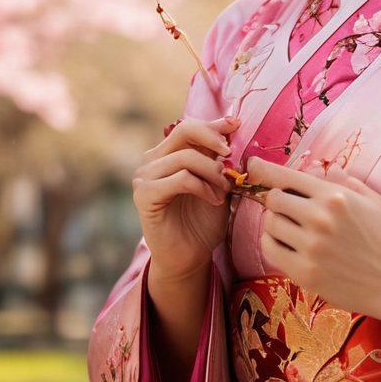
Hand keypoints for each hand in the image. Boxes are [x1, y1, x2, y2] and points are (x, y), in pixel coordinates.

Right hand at [132, 115, 240, 282]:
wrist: (190, 257)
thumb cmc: (204, 220)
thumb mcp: (216, 181)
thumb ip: (218, 156)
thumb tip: (232, 126)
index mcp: (169, 153)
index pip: (189, 127)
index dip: (213, 123)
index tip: (236, 125)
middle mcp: (153, 160)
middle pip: (183, 131)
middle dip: (212, 138)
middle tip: (230, 154)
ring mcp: (145, 177)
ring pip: (186, 157)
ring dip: (212, 171)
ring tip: (225, 190)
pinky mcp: (144, 195)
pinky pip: (180, 178)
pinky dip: (202, 186)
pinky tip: (214, 200)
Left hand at [247, 155, 380, 337]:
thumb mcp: (374, 200)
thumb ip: (346, 182)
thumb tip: (324, 170)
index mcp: (335, 196)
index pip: (288, 176)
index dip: (264, 169)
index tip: (252, 165)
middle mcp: (319, 218)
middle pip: (274, 199)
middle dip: (276, 199)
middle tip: (287, 207)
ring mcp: (310, 247)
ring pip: (270, 224)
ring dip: (275, 222)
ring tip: (290, 227)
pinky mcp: (304, 273)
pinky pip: (271, 251)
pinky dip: (272, 244)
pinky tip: (285, 244)